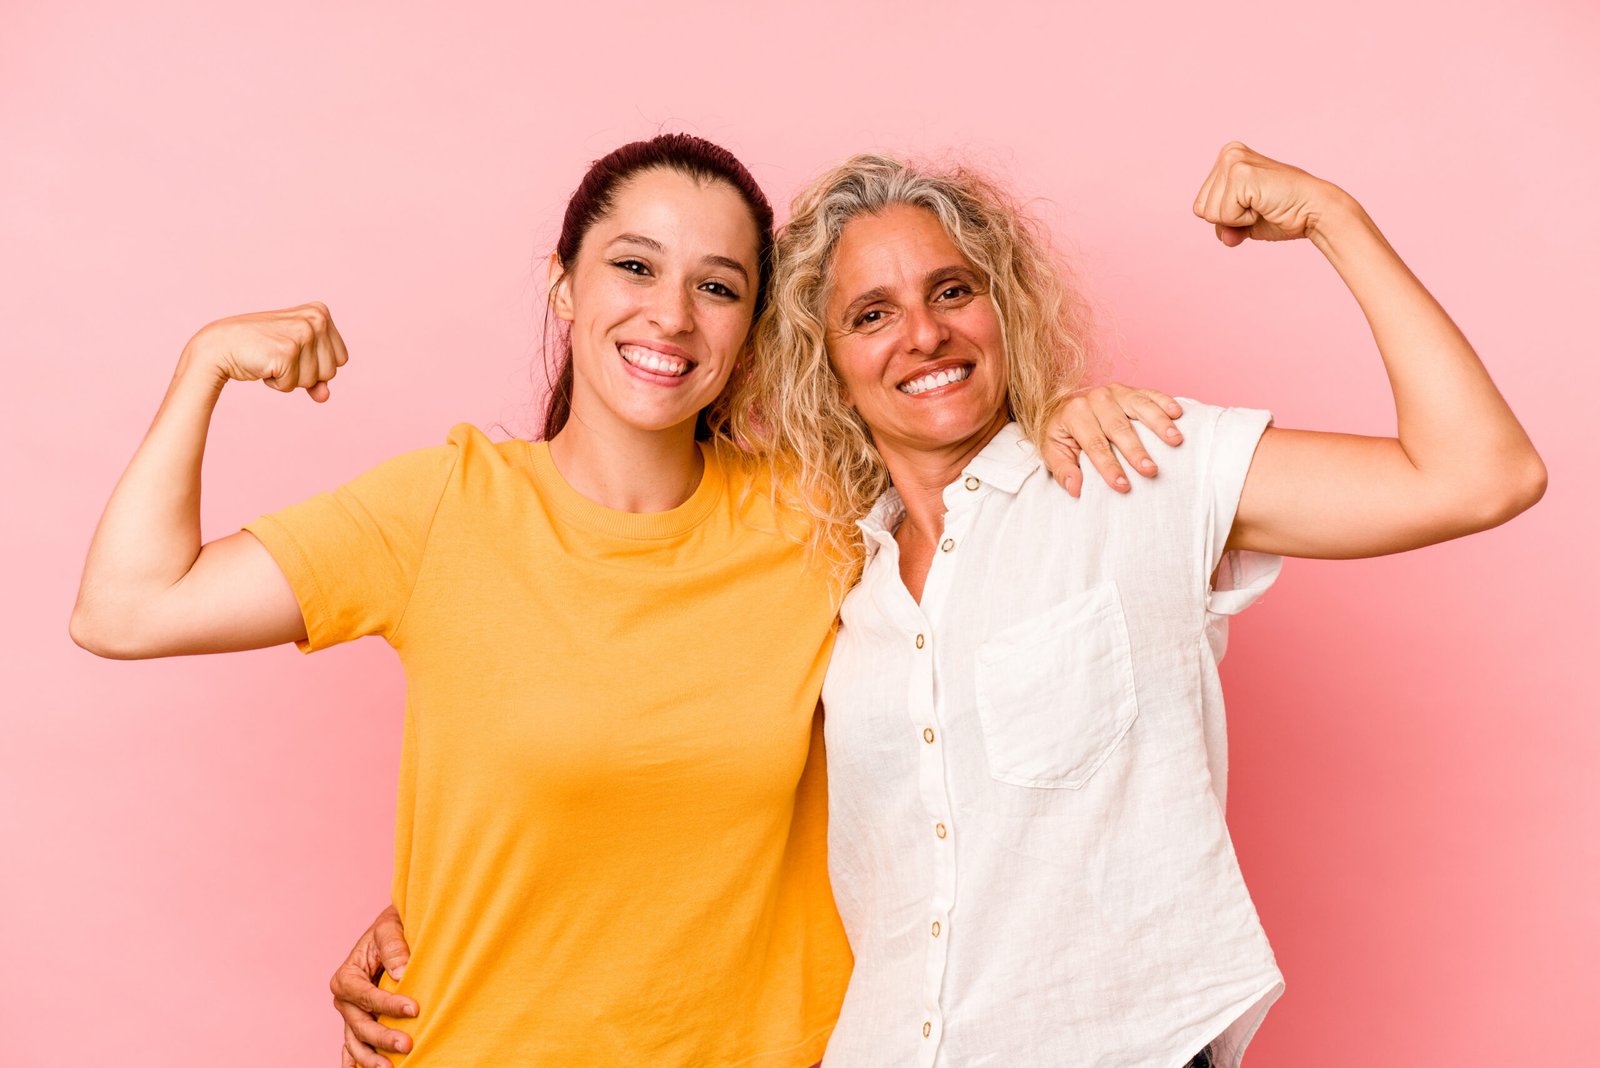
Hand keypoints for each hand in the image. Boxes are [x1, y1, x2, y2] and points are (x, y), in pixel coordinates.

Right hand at [182, 302, 347, 401]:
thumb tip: (325, 397)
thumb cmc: (260, 349)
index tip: (292, 350)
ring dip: (290, 378)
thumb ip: (317, 376)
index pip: (341, 359)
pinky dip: (276, 383)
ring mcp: (302, 334)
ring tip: (271, 358)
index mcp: (321, 313)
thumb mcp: (295, 357)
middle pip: (331, 372)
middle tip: (279, 355)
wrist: (219, 345)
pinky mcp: (287, 352)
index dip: (316, 365)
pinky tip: (263, 364)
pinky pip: (292, 386)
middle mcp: (316, 319)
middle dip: (304, 373)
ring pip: (313, 381)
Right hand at [332, 904, 416, 1067]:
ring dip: (371, 1058)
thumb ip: (394, 948)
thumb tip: (402, 974)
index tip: (415, 1008)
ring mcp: (349, 1015)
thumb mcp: (389, 928)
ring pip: (355, 1042)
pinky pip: (353, 1047)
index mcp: (347, 977)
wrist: (390, 933)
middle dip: (383, 1038)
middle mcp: (344, 1000)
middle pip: (360, 1025)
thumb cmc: (390, 929)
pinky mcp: (358, 1023)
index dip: (389, 1004)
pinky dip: (357, 1061)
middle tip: (408, 1045)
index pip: (366, 996)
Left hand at [1041, 385, 1184, 495]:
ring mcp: (1116, 391)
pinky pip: (1151, 394)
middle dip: (1135, 450)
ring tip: (1175, 441)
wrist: (1066, 408)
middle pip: (1119, 427)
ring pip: (1139, 406)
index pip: (1094, 444)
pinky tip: (1178, 414)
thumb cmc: (1064, 434)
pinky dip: (1165, 402)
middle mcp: (1096, 399)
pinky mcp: (1132, 389)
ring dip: (1158, 424)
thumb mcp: (1053, 452)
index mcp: (1074, 413)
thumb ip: (1063, 470)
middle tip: (1150, 470)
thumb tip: (1075, 488)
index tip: (1122, 486)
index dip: (1108, 466)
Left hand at [1192, 142, 1350, 247]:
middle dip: (1228, 219)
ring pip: (1208, 213)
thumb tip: (1224, 238)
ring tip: (1262, 204)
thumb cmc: (1283, 214)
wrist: (1314, 211)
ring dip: (1236, 219)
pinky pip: (1223, 215)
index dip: (1225, 218)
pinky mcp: (1241, 174)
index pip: (1201, 205)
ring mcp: (1233, 161)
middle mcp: (1228, 154)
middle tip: (1259, 206)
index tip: (1253, 206)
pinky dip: (1243, 220)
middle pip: (1201, 209)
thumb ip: (1224, 227)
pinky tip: (1264, 205)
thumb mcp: (1243, 222)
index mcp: (1227, 159)